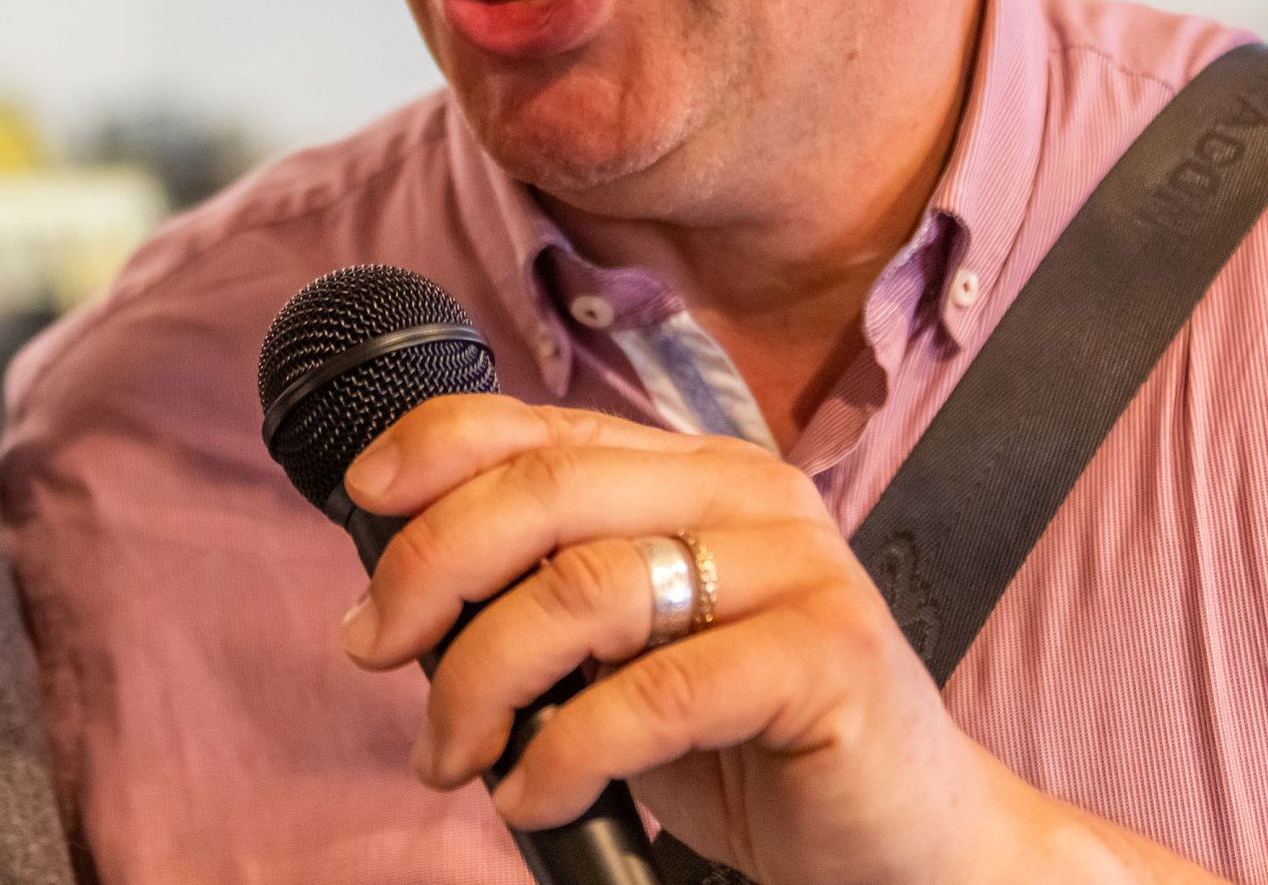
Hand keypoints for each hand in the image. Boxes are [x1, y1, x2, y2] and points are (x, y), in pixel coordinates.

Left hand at [337, 395, 1222, 884]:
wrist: (907, 843)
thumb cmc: (749, 745)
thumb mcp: (628, 651)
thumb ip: (546, 596)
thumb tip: (393, 593)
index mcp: (694, 471)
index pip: (540, 423)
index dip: (432, 448)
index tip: (360, 503)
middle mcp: (748, 494)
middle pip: (543, 492)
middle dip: (430, 571)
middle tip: (377, 652)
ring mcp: (797, 569)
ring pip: (583, 590)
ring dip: (481, 680)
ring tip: (457, 754)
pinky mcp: (828, 658)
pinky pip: (654, 694)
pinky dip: (565, 751)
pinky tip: (537, 794)